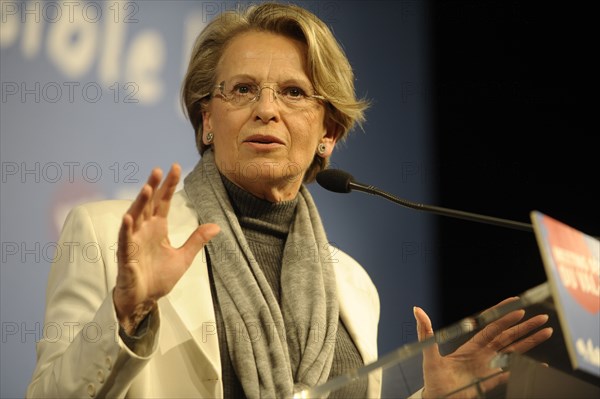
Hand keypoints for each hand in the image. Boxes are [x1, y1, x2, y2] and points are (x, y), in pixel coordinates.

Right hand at [113, 164, 219, 333]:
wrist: (144, 300)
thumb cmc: (158, 277)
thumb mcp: (183, 257)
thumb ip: (196, 240)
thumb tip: (216, 226)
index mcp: (158, 228)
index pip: (163, 202)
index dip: (168, 186)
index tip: (175, 168)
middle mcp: (144, 230)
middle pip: (149, 204)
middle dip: (153, 187)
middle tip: (159, 169)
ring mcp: (134, 242)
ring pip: (135, 217)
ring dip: (139, 203)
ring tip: (147, 187)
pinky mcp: (126, 256)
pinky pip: (125, 241)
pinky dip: (126, 230)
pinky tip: (129, 218)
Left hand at [414, 297, 552, 397]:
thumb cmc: (432, 380)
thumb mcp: (428, 354)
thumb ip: (426, 332)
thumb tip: (417, 310)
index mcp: (470, 346)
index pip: (490, 326)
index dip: (503, 315)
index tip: (517, 303)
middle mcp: (483, 355)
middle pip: (508, 337)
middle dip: (525, 326)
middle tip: (543, 317)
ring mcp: (489, 368)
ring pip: (514, 352)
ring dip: (530, 342)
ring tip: (547, 332)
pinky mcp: (491, 383)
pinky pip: (512, 374)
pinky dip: (525, 368)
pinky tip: (540, 364)